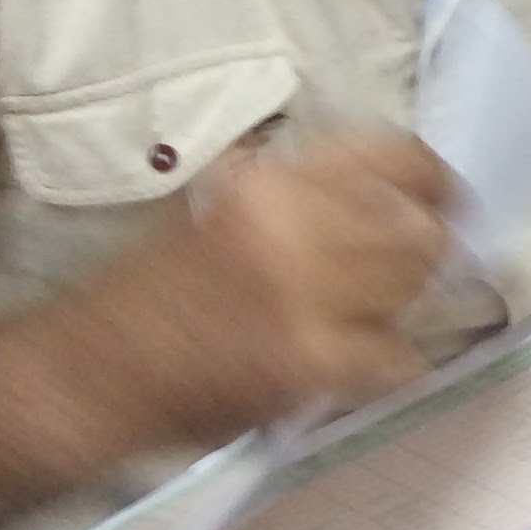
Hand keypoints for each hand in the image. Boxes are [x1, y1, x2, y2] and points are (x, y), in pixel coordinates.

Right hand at [85, 133, 454, 438]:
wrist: (89, 373)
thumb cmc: (148, 291)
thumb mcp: (216, 206)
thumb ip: (293, 192)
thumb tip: (376, 190)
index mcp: (269, 182)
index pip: (392, 156)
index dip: (431, 175)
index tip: (440, 193)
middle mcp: (294, 228)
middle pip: (417, 225)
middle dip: (430, 243)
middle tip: (422, 261)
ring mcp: (306, 299)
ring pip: (415, 285)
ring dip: (412, 298)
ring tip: (383, 308)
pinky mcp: (310, 364)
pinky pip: (396, 356)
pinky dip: (393, 361)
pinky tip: (367, 361)